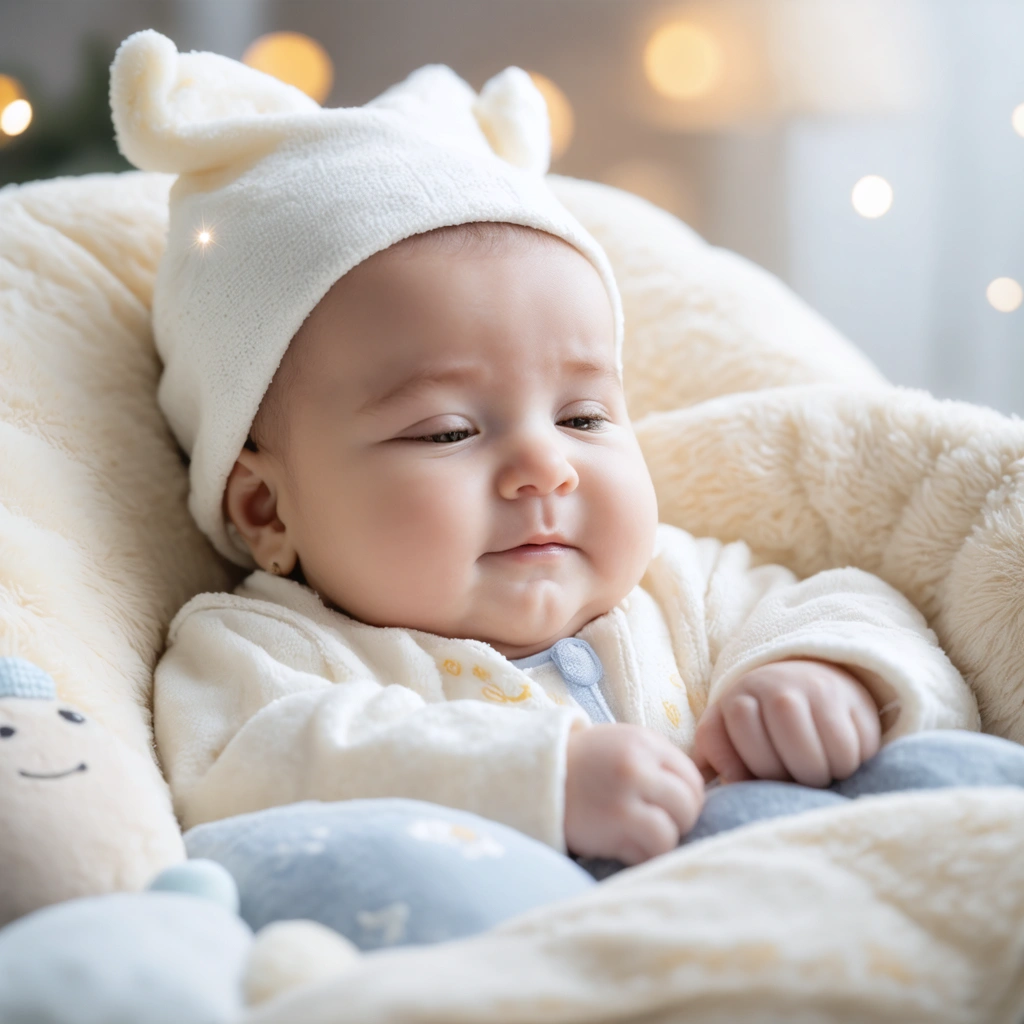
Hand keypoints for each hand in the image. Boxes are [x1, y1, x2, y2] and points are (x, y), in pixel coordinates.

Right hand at [564, 723, 704, 864]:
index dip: (686, 798)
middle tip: (656, 822)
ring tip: (640, 836)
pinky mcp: (612, 825)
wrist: (535, 775)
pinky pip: (651, 851)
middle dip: (679, 820)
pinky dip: (643, 855)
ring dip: (661, 840)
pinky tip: (625, 846)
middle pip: (689, 804)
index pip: (692, 778)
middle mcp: (637, 766)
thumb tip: (697, 798)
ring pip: (674, 831)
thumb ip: (658, 762)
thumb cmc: (587, 765)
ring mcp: (625, 796)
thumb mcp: (624, 745)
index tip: (668, 806)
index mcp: (644, 742)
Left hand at [692, 660, 880, 787]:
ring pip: (829, 746)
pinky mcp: (857, 700)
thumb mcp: (725, 730)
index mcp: (742, 693)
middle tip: (795, 781)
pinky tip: (838, 760)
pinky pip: (859, 746)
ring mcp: (821, 688)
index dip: (754, 762)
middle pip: (791, 736)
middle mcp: (781, 683)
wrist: (803, 680)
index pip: (744, 722)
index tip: (761, 779)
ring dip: (826, 772)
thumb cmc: (758, 721)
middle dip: (794, 772)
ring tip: (817, 774)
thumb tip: (699, 783)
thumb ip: (712, 753)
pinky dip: (852, 763)